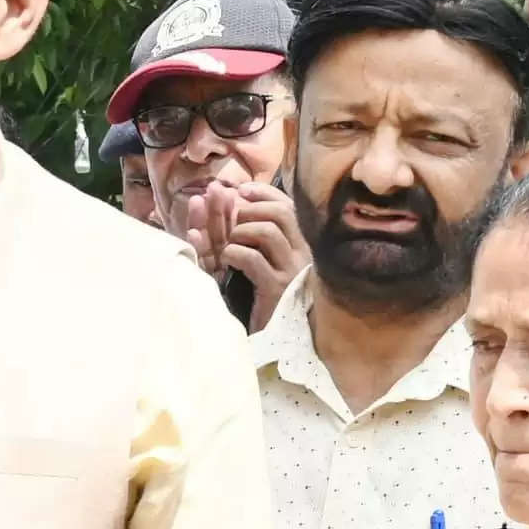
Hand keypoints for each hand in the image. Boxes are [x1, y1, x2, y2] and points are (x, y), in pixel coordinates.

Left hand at [191, 176, 304, 329]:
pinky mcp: (276, 290)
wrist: (274, 339)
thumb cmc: (263, 297)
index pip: (288, 205)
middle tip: (231, 214)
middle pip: (281, 213)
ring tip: (229, 244)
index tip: (240, 189)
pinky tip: (226, 260)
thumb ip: (250, 230)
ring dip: (240, 231)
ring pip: (268, 231)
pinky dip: (233, 253)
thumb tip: (233, 196)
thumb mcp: (258, 258)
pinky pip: (253, 258)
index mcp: (300, 244)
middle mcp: (302, 254)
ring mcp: (291, 272)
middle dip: (250, 207)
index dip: (263, 192)